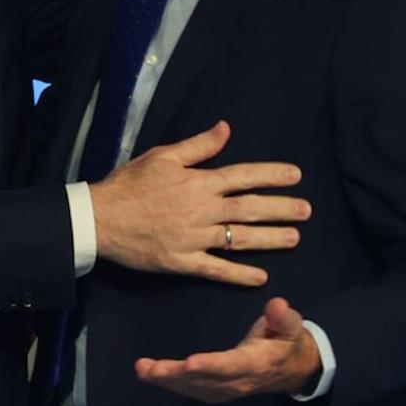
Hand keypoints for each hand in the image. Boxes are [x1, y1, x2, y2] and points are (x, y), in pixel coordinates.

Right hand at [90, 121, 308, 286]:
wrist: (99, 218)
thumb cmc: (130, 184)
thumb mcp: (162, 156)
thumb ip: (198, 146)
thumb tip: (226, 129)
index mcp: (199, 182)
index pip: (243, 176)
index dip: (271, 175)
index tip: (296, 176)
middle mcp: (202, 210)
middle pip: (249, 208)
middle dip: (281, 209)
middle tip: (306, 211)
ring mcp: (194, 238)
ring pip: (239, 239)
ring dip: (270, 239)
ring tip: (294, 239)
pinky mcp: (183, 262)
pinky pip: (216, 270)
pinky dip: (239, 274)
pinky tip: (261, 277)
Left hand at [135, 297, 321, 402]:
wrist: (293, 370)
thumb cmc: (288, 341)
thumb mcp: (292, 325)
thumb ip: (282, 317)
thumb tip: (275, 304)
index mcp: (256, 363)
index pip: (230, 366)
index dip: (210, 366)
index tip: (190, 363)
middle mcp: (238, 381)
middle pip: (203, 380)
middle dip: (175, 375)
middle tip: (148, 368)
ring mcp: (226, 390)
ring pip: (193, 387)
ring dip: (166, 380)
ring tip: (142, 369)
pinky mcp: (217, 391)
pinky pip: (192, 390)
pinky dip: (171, 384)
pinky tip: (152, 374)